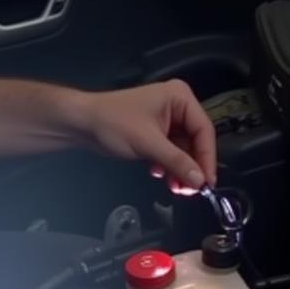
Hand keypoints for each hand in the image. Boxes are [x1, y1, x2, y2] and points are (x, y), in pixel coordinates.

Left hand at [74, 80, 216, 193]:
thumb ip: (177, 162)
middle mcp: (177, 106)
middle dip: (192, 167)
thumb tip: (200, 181)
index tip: (207, 183)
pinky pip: (171, 151)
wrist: (82, 123)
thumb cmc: (114, 124)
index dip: (207, 158)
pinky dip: (168, 165)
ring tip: (175, 188)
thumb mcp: (148, 143)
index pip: (204, 130)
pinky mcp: (156, 132)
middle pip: (196, 141)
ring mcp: (167, 119)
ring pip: (184, 149)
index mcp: (180, 98)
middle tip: (190, 190)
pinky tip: (159, 174)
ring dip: (180, 169)